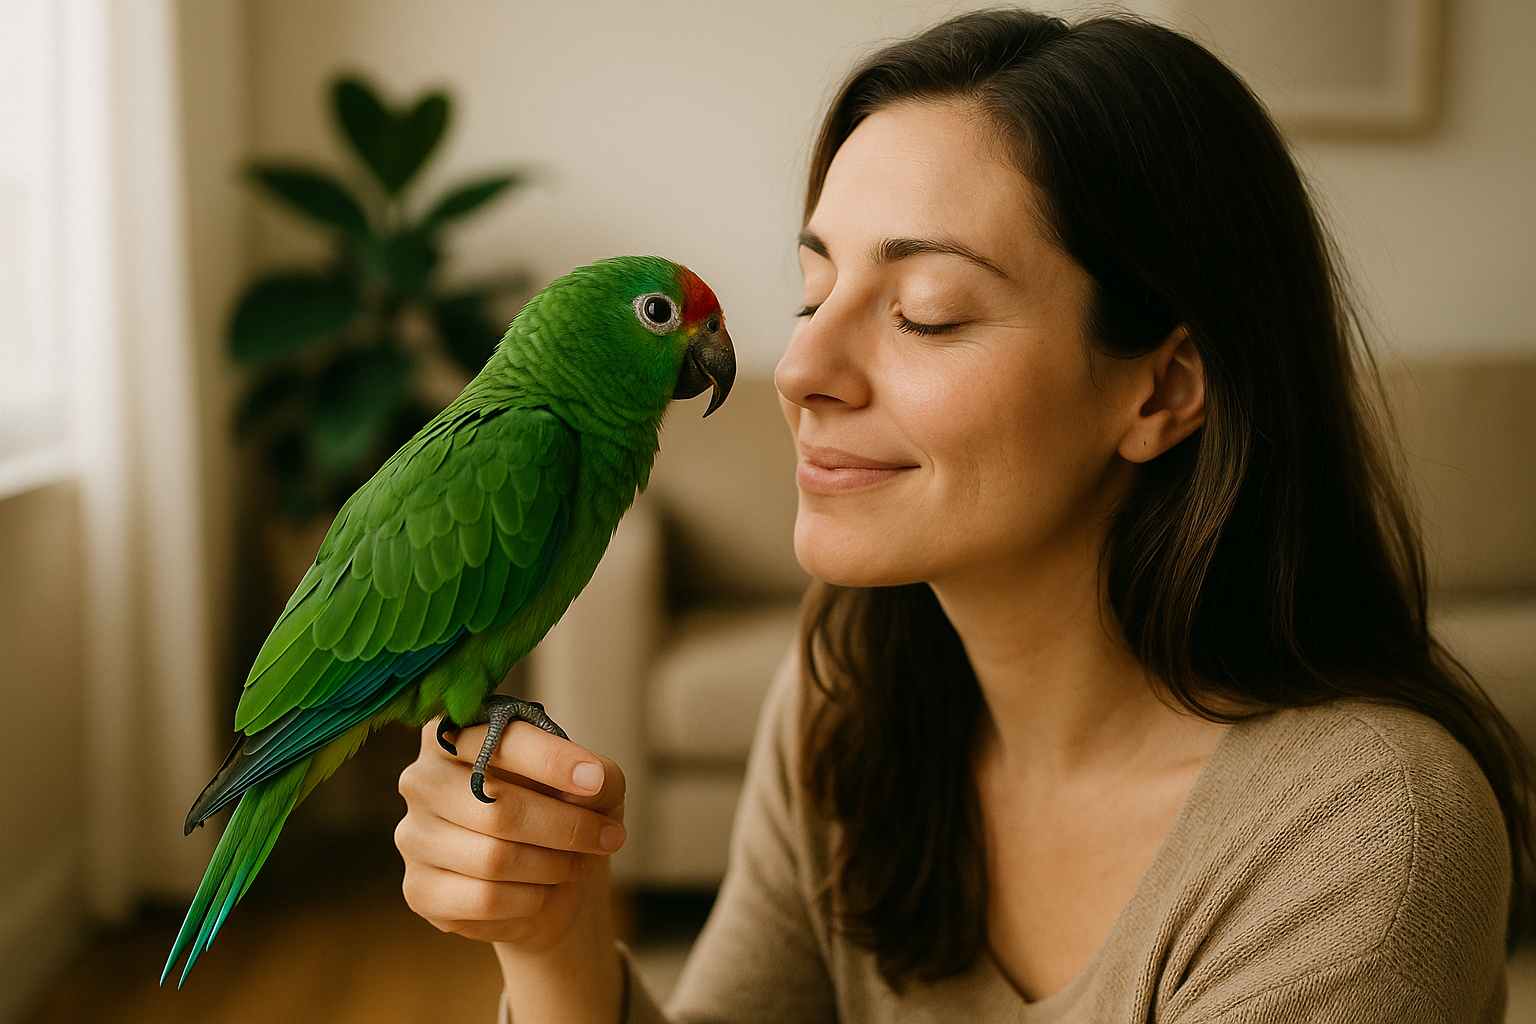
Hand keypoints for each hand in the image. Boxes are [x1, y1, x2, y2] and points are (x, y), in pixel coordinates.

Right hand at [395, 716, 626, 951]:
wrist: (551, 886)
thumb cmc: (566, 815)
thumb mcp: (595, 785)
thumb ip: (597, 774)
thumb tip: (589, 782)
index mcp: (457, 733)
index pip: (497, 737)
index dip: (549, 759)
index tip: (594, 780)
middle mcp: (422, 779)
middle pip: (497, 806)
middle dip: (566, 826)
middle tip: (609, 837)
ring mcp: (414, 836)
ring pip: (494, 858)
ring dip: (552, 865)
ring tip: (576, 864)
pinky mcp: (419, 890)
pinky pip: (484, 899)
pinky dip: (530, 899)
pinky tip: (542, 892)